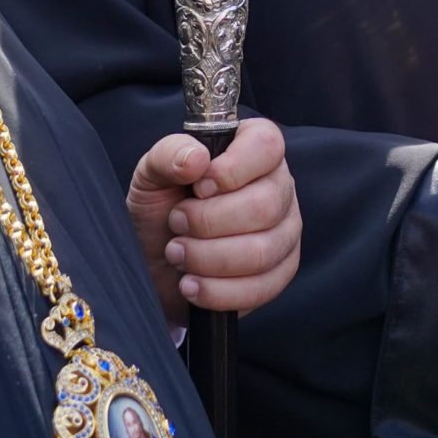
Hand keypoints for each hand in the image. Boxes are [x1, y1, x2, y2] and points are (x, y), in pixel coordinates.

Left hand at [127, 116, 300, 326]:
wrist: (155, 261)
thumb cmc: (161, 207)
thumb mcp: (152, 174)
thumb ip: (169, 154)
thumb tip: (197, 159)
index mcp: (254, 149)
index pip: (267, 146)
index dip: (231, 170)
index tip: (198, 187)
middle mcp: (279, 186)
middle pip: (265, 207)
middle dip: (207, 223)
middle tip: (177, 224)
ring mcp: (286, 231)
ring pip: (262, 252)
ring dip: (207, 258)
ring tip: (178, 254)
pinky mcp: (281, 272)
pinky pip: (262, 288)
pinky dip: (217, 291)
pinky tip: (191, 283)